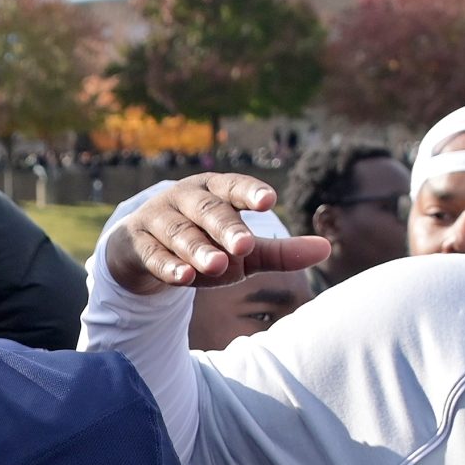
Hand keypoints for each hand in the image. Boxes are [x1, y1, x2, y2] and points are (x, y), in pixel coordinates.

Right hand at [102, 172, 332, 295]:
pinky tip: (183, 278)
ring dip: (198, 249)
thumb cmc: (204, 245)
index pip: (234, 187)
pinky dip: (167, 266)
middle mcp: (184, 198)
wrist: (143, 253)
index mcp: (214, 191)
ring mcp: (157, 218)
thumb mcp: (243, 251)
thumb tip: (327, 248)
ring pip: (180, 232)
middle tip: (245, 245)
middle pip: (207, 210)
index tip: (269, 201)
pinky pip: (153, 254)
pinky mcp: (136, 243)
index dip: (250, 192)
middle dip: (226, 227)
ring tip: (218, 266)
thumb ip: (280, 252)